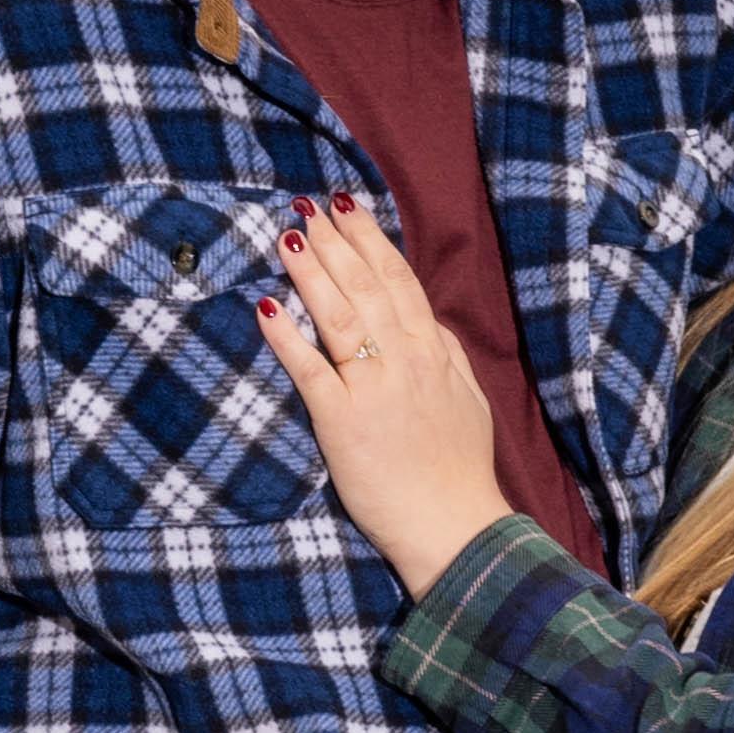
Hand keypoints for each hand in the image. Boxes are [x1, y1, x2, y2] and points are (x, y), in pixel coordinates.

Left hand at [262, 197, 513, 579]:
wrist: (454, 526)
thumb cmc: (459, 470)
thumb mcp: (468, 401)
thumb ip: (446, 356)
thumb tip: (426, 322)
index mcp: (431, 353)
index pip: (398, 281)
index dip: (369, 240)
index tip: (345, 207)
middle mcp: (403, 360)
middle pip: (364, 287)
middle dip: (333, 242)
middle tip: (304, 207)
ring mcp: (372, 388)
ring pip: (339, 316)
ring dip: (310, 273)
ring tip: (287, 237)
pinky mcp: (342, 421)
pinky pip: (311, 370)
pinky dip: (288, 337)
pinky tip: (265, 307)